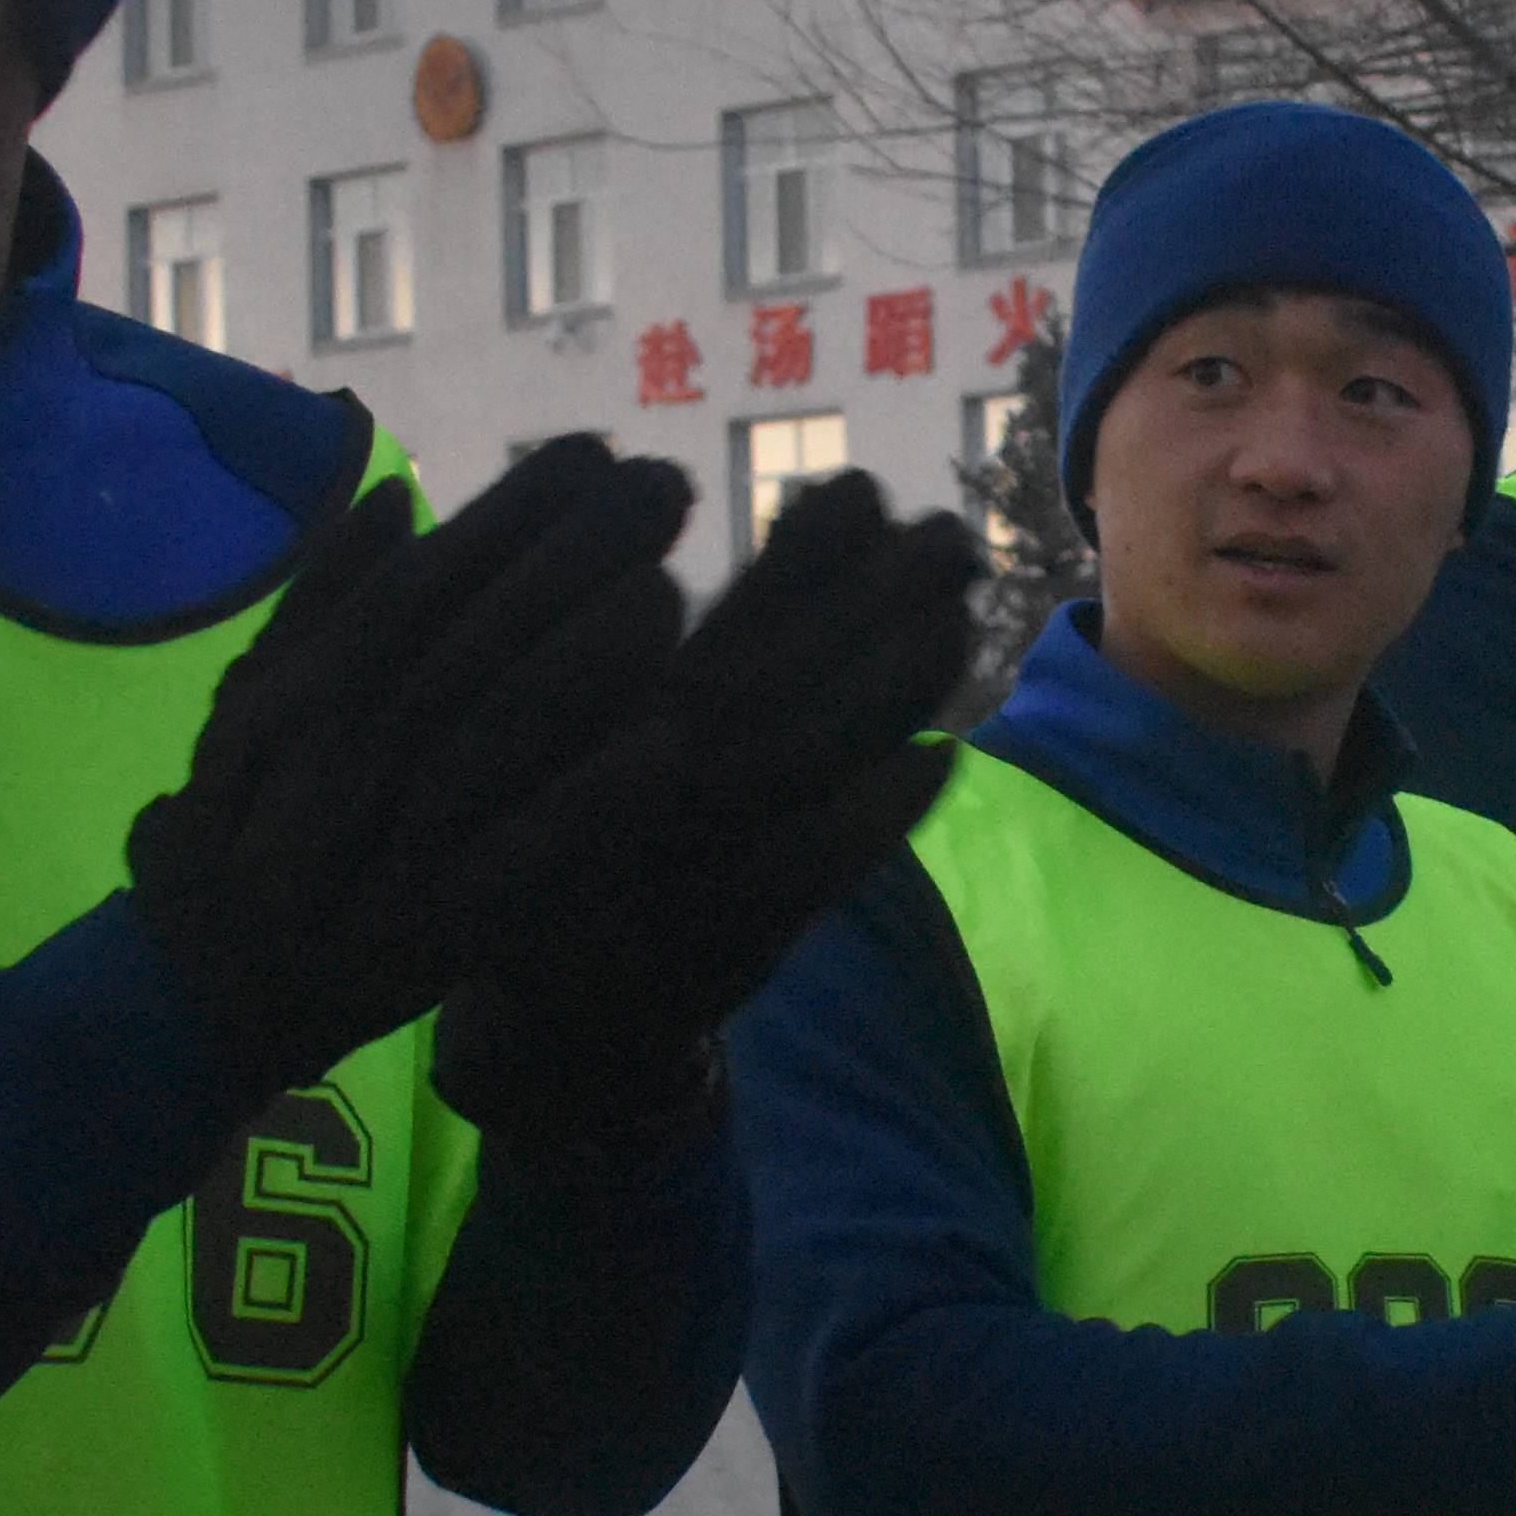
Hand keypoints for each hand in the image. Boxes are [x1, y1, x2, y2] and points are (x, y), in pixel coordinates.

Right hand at [127, 447, 696, 1092]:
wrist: (210, 987)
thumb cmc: (246, 827)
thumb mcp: (259, 706)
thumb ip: (325, 602)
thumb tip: (389, 490)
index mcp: (310, 690)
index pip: (415, 582)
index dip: (503, 515)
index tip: (593, 450)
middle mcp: (343, 755)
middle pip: (460, 640)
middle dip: (562, 562)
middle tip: (662, 492)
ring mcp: (385, 844)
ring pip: (489, 739)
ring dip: (581, 664)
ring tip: (668, 595)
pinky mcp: (434, 931)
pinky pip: (520, 861)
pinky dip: (588, 803)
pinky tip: (668, 748)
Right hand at [436, 469, 986, 1133]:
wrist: (560, 1022)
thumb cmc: (604, 829)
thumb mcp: (630, 711)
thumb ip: (715, 615)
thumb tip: (822, 495)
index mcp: (612, 710)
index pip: (714, 618)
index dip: (799, 557)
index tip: (868, 492)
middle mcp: (638, 777)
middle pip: (768, 670)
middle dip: (863, 601)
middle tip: (948, 539)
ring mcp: (677, 859)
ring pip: (791, 758)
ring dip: (880, 687)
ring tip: (956, 621)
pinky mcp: (717, 944)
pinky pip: (804, 874)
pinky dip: (874, 816)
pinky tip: (941, 758)